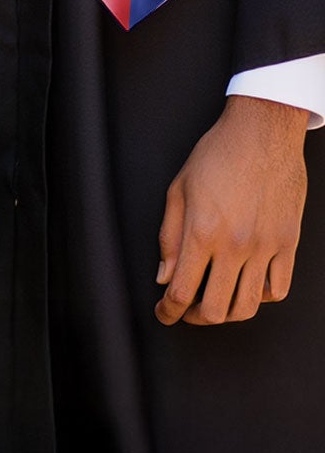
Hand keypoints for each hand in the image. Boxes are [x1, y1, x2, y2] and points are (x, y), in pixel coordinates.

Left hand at [156, 93, 307, 325]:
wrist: (262, 134)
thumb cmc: (216, 155)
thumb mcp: (178, 189)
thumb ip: (169, 237)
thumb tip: (164, 276)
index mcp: (202, 231)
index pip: (182, 290)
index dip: (168, 311)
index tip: (163, 314)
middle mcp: (236, 246)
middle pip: (216, 309)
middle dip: (194, 318)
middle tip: (184, 311)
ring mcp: (266, 248)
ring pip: (249, 306)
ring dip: (227, 314)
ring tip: (213, 305)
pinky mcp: (288, 245)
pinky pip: (278, 289)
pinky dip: (260, 297)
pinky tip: (246, 287)